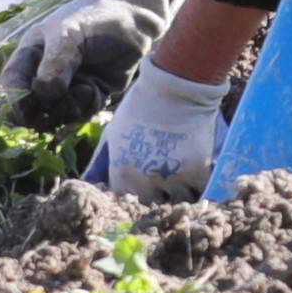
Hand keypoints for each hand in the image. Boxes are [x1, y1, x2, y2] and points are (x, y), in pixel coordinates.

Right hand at [0, 0, 170, 122]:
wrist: (135, 17)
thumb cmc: (94, 18)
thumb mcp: (69, 33)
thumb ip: (55, 61)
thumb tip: (44, 92)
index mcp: (33, 54)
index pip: (13, 81)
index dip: (16, 99)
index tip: (27, 111)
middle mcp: (48, 72)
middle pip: (33, 103)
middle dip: (44, 111)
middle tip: (59, 108)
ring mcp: (70, 84)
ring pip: (59, 112)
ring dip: (69, 110)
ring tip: (85, 90)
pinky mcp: (93, 92)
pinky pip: (84, 111)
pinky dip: (89, 107)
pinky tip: (98, 91)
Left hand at [95, 56, 228, 200]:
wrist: (175, 88)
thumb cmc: (139, 107)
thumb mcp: (111, 135)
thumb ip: (100, 164)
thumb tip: (89, 185)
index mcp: (123, 174)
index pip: (125, 202)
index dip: (133, 198)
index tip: (141, 192)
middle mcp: (147, 181)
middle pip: (152, 205)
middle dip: (157, 198)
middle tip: (164, 187)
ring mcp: (174, 179)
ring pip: (179, 202)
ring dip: (181, 196)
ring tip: (184, 184)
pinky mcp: (199, 171)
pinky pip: (202, 191)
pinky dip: (202, 188)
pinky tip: (201, 179)